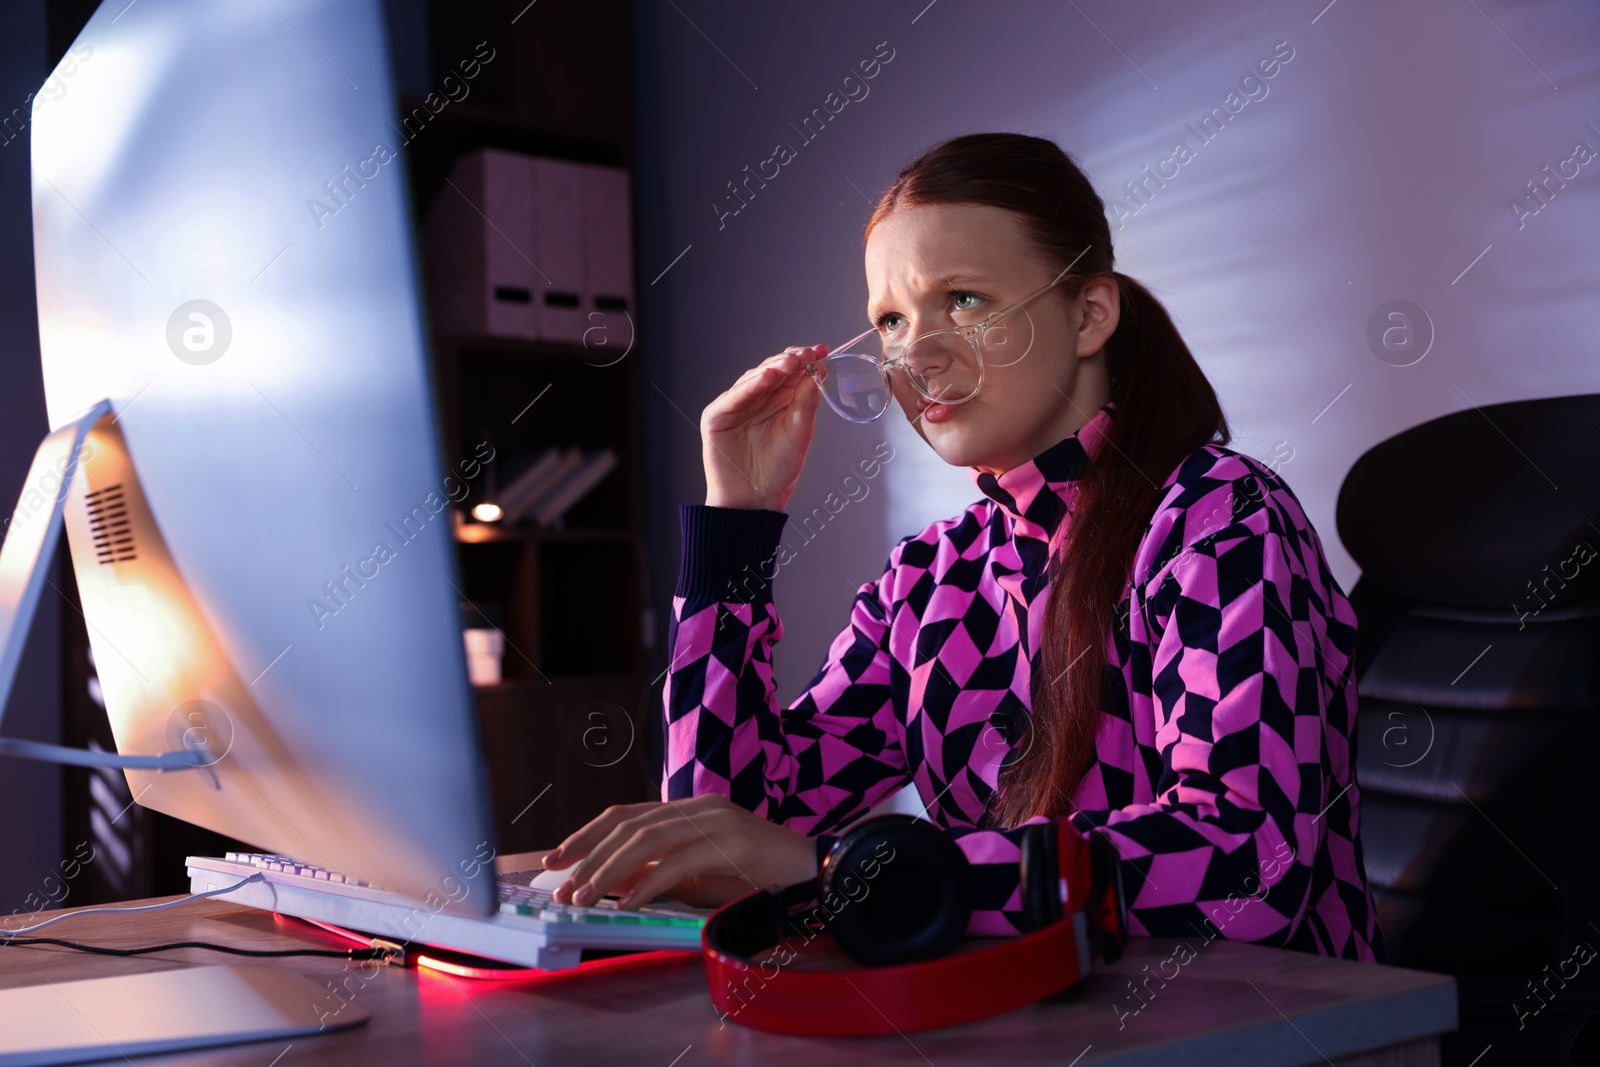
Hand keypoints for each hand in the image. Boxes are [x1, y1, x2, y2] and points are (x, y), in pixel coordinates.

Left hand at [540, 794, 818, 909]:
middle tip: (561, 887)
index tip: (555, 859)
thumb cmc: (760, 877)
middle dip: (588, 855)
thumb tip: (613, 883)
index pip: (625, 815)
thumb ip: (662, 872)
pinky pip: (679, 861)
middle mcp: (699, 807)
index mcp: (689, 809)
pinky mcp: (733, 841)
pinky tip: (627, 903)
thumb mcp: (701, 874)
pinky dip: (648, 883)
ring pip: (647, 839)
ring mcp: (717, 820)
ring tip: (584, 897)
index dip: (585, 835)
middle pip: (628, 824)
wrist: (818, 872)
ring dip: (609, 871)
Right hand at [702, 344, 827, 512]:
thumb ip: (807, 402)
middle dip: (790, 361)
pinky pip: (734, 396)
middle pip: (773, 370)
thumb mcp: (800, 432)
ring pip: (754, 379)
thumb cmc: (778, 470)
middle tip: (807, 355)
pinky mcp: (717, 415)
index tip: (821, 350)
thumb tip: (818, 371)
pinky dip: (749, 386)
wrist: (755, 499)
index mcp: (780, 400)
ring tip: (790, 363)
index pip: (792, 372)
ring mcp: (737, 405)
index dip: (805, 359)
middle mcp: (758, 398)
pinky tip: (766, 377)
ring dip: (772, 369)